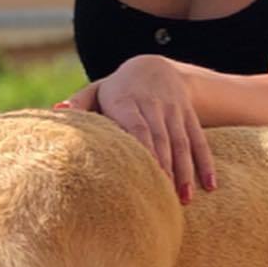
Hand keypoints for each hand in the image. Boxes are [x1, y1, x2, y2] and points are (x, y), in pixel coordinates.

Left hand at [56, 56, 216, 204]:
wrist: (154, 67)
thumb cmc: (117, 90)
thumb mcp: (97, 90)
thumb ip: (80, 102)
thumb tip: (57, 109)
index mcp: (127, 100)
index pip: (137, 126)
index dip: (143, 149)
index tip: (145, 173)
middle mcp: (153, 104)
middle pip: (161, 138)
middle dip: (164, 168)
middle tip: (164, 197)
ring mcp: (174, 111)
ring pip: (182, 142)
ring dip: (185, 171)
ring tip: (185, 198)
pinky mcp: (189, 117)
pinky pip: (200, 141)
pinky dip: (206, 163)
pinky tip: (210, 185)